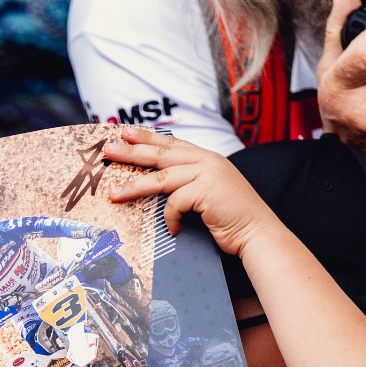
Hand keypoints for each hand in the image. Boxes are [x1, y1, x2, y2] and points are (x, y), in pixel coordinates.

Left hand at [103, 127, 278, 255]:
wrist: (258, 233)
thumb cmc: (231, 219)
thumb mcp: (208, 194)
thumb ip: (189, 183)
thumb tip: (158, 186)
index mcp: (207, 158)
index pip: (171, 144)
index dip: (147, 137)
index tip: (125, 133)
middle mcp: (207, 161)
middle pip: (161, 154)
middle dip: (132, 151)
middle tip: (108, 151)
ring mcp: (208, 173)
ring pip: (161, 177)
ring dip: (134, 187)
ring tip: (113, 194)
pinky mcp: (206, 190)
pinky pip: (175, 203)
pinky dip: (171, 219)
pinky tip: (175, 230)